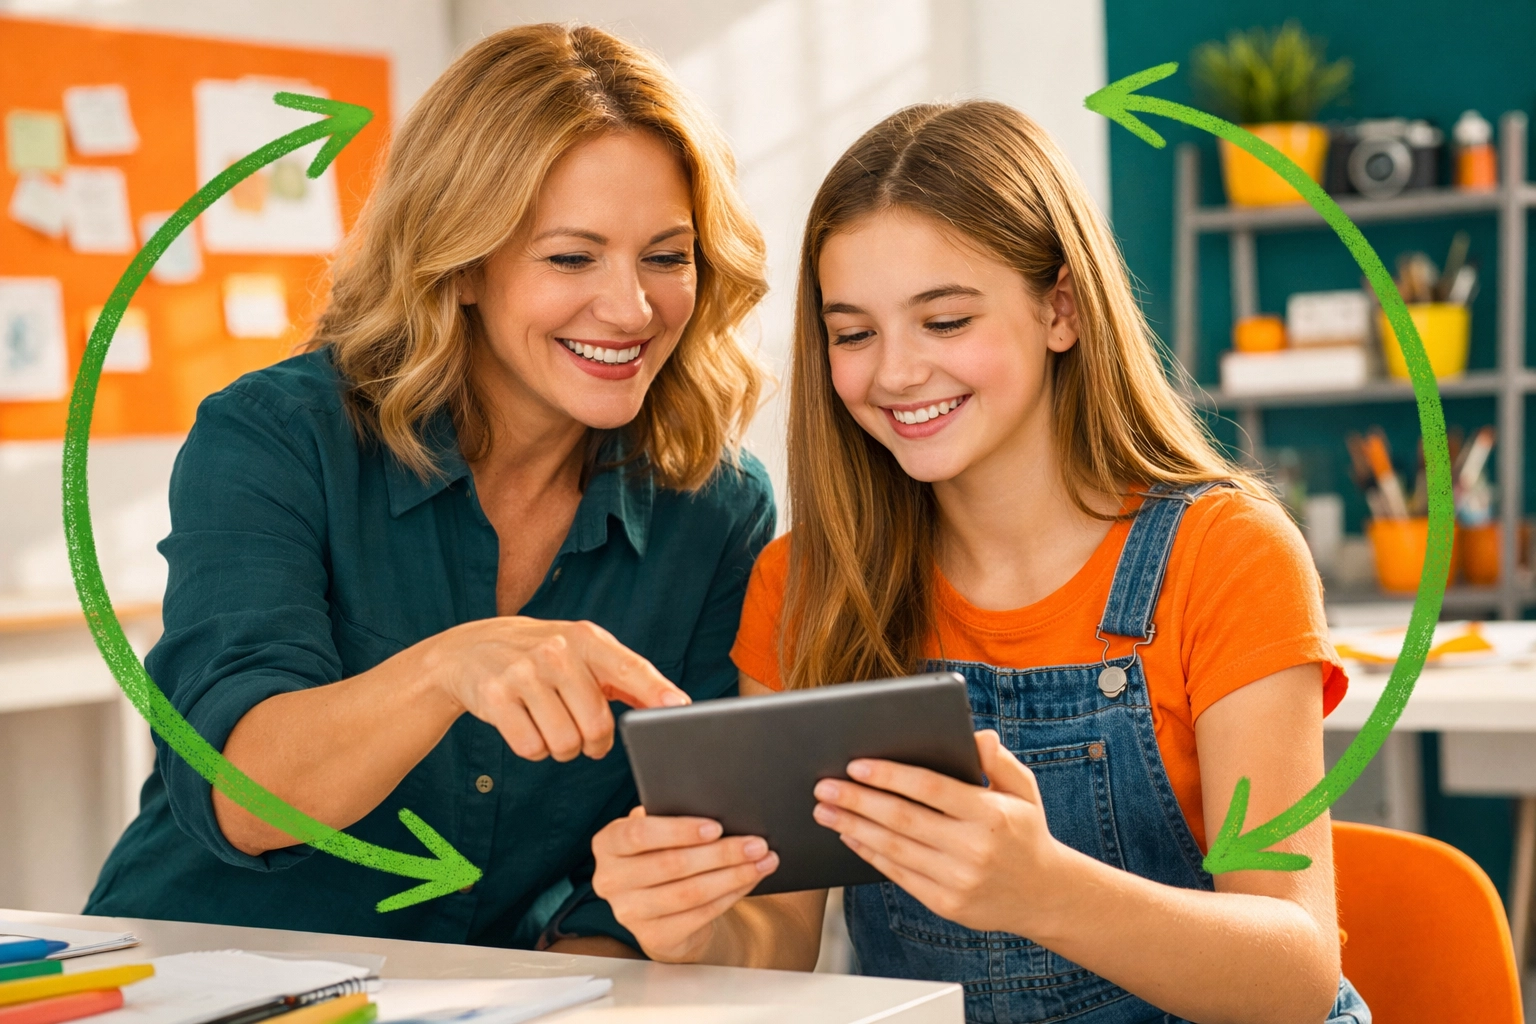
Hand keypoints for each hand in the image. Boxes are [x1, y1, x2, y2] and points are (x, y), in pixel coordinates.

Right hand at [424, 617, 686, 761]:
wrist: (472, 650)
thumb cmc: (544, 657)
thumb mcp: (585, 653)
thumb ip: (627, 678)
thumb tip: (674, 705)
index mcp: (586, 639)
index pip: (630, 666)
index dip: (655, 690)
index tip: (679, 707)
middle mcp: (557, 653)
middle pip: (597, 725)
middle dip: (595, 743)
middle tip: (585, 735)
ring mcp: (523, 674)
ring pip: (565, 744)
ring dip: (563, 748)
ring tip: (553, 726)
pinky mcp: (495, 698)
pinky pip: (532, 749)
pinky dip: (535, 750)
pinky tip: (527, 726)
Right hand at [591, 806, 779, 961]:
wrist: (660, 907)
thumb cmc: (663, 854)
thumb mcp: (659, 833)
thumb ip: (672, 818)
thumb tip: (716, 808)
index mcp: (608, 844)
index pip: (638, 834)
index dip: (679, 831)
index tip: (716, 827)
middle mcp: (610, 880)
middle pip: (671, 864)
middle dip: (721, 853)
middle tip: (756, 844)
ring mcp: (629, 913)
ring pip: (690, 892)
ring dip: (733, 876)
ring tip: (762, 861)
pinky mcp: (653, 937)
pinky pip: (699, 915)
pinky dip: (730, 896)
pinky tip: (750, 881)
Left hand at [811, 729, 1067, 935]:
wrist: (1046, 895)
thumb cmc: (1025, 832)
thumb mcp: (1023, 789)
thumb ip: (998, 760)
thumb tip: (976, 734)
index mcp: (990, 814)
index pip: (931, 789)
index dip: (890, 776)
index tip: (855, 765)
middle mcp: (974, 848)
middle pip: (903, 819)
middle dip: (857, 801)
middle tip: (824, 786)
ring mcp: (958, 880)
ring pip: (894, 849)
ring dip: (854, 827)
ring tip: (825, 810)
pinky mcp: (946, 903)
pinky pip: (899, 875)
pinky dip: (869, 854)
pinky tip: (850, 836)